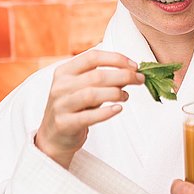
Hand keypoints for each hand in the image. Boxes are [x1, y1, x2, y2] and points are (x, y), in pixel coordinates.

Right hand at [35, 50, 142, 168]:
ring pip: (92, 94)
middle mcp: (61, 86)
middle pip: (96, 75)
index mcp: (65, 72)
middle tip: (139, 80)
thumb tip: (131, 71)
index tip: (134, 66)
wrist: (54, 136)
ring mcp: (61, 105)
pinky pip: (88, 116)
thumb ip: (105, 79)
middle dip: (123, 76)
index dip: (116, 59)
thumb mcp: (86, 88)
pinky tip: (118, 109)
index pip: (92, 57)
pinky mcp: (65, 123)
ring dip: (116, 93)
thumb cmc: (75, 108)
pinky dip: (106, 112)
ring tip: (126, 96)